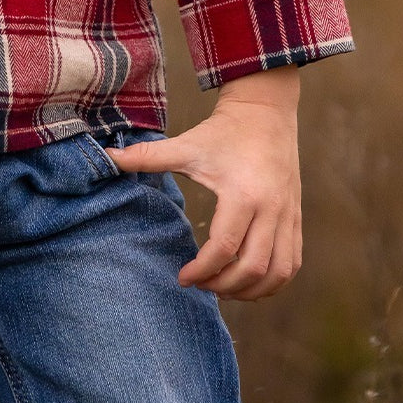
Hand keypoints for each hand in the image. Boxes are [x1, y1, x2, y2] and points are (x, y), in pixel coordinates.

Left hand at [108, 66, 301, 300]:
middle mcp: (271, 210)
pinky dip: (273, 282)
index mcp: (242, 195)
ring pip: (278, 272)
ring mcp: (288, 216)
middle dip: (224, 285)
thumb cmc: (223, 132)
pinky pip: (292, 263)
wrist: (265, 112)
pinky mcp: (295, 218)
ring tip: (224, 289)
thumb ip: (147, 156)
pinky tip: (250, 282)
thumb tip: (107, 157)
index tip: (182, 277)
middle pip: (253, 268)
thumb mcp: (186, 145)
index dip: (202, 270)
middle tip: (201, 285)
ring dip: (251, 290)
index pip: (224, 249)